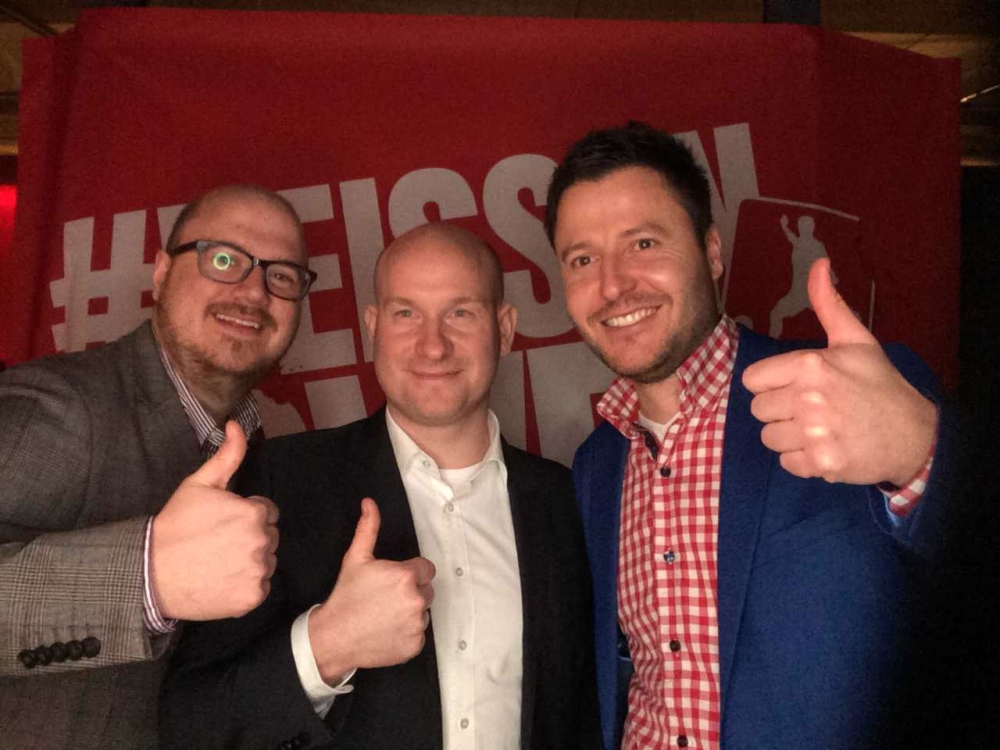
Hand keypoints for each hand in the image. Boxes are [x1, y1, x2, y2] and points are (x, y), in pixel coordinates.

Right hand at [151, 421, 278, 619]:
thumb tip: (238, 425)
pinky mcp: (251, 598)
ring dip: (250, 562)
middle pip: (269, 538)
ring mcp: (257, 572)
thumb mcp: (199, 484)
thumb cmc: (176, 525)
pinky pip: (260, 588)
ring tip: (218, 562)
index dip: (245, 516)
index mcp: (254, 514)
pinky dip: (245, 586)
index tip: (223, 524)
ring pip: (266, 562)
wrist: (150, 572)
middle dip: (250, 538)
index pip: (266, 513)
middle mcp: (261, 543)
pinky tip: (221, 580)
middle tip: (218, 544)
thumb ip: (227, 455)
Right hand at [308, 498, 434, 682]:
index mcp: (406, 576)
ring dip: (411, 612)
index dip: (412, 573)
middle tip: (387, 598)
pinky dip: (408, 633)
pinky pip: (419, 633)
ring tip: (386, 614)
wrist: (335, 637)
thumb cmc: (346, 596)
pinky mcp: (415, 645)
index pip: (426, 569)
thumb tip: (370, 503)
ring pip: (424, 612)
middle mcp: (416, 600)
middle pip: (427, 590)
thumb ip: (368, 529)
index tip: (395, 580)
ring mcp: (417, 624)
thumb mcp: (356, 558)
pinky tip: (388, 631)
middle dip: (412, 591)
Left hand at [742, 258, 936, 485]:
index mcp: (810, 364)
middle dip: (780, 411)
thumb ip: (829, 305)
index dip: (771, 384)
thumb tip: (819, 264)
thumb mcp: (856, 340)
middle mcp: (807, 397)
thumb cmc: (879, 385)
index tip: (794, 386)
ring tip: (819, 428)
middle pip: (759, 410)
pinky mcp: (820, 462)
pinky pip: (786, 463)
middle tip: (810, 409)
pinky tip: (825, 447)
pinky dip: (802, 460)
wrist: (913, 434)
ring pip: (769, 438)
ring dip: (789, 437)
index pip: (753, 380)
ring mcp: (814, 432)